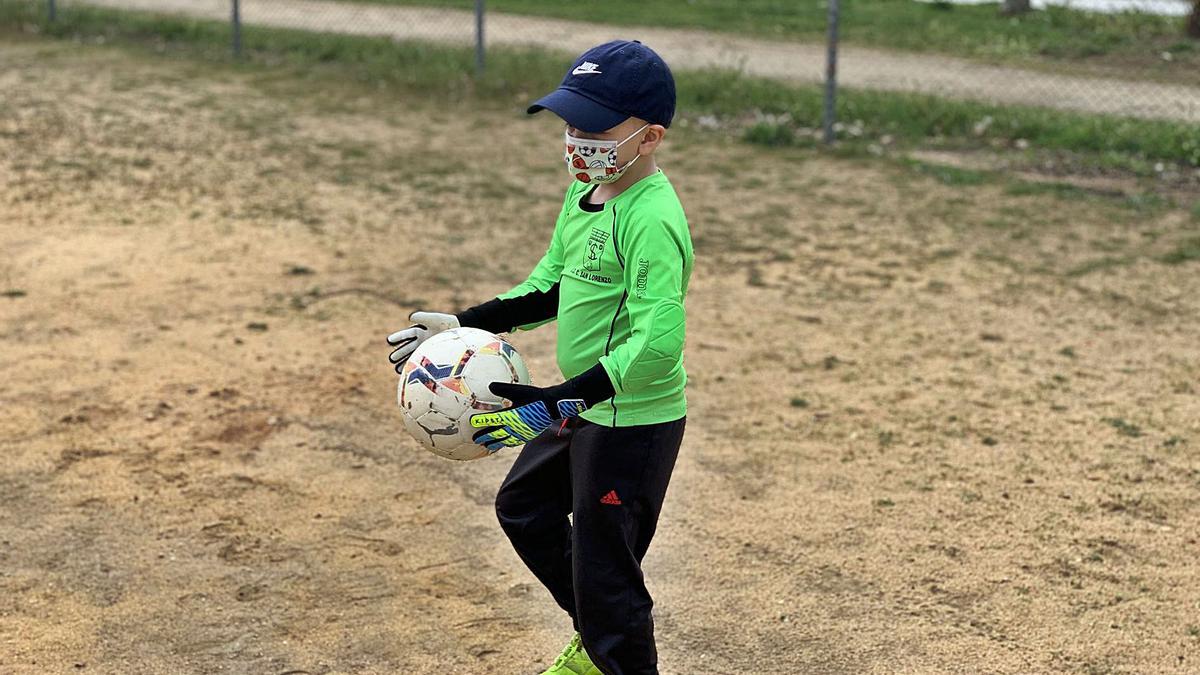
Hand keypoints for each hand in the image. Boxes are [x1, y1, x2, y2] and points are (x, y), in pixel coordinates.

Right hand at [387, 311, 458, 371]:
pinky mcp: (432, 356)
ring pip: (413, 356)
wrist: (460, 330)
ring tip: (397, 369)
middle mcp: (421, 341)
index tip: (389, 340)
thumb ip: (422, 317)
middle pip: (408, 348)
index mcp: (420, 332)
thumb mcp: (435, 319)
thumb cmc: (447, 323)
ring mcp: (426, 350)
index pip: (407, 335)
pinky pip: (422, 363)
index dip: (399, 337)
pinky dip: (415, 367)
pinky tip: (409, 373)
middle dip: (399, 353)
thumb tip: (409, 318)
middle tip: (391, 358)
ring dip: (405, 362)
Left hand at [469, 382, 588, 451]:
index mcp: (511, 415)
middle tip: (474, 439)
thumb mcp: (519, 390)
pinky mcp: (528, 434)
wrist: (552, 405)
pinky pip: (514, 441)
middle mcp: (514, 426)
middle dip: (485, 437)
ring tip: (487, 446)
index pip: (492, 420)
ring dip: (494, 443)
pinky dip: (507, 443)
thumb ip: (503, 388)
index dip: (481, 421)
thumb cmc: (535, 396)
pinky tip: (504, 443)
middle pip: (496, 434)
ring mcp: (521, 432)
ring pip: (504, 440)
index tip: (472, 422)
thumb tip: (489, 385)